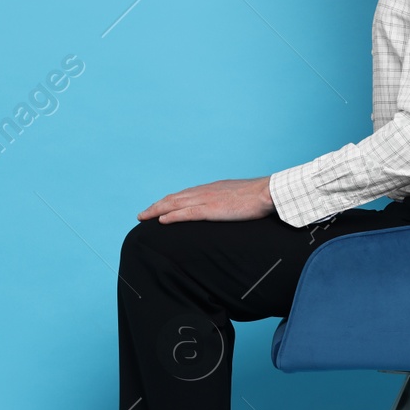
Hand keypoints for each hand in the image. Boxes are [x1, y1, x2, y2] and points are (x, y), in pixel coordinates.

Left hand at [138, 176, 275, 223]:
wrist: (267, 192)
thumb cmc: (259, 196)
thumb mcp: (239, 197)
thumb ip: (228, 202)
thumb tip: (226, 208)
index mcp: (212, 189)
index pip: (184, 195)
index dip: (168, 202)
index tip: (158, 207)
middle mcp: (205, 191)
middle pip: (174, 198)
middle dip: (156, 206)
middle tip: (142, 215)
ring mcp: (207, 200)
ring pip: (174, 204)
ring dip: (157, 210)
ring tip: (144, 217)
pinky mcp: (211, 209)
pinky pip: (186, 213)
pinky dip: (172, 216)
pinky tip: (161, 221)